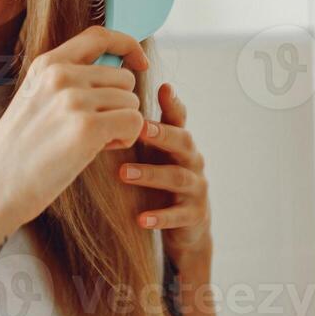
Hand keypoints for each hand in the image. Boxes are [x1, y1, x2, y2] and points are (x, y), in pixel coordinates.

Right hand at [0, 26, 148, 235]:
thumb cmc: (17, 152)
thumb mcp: (35, 100)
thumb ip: (68, 82)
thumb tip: (117, 71)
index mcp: (47, 64)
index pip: (99, 36)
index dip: (127, 45)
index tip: (139, 63)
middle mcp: (60, 75)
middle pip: (124, 78)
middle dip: (120, 105)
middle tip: (95, 129)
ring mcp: (73, 100)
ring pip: (131, 102)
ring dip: (121, 126)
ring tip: (89, 142)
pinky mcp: (87, 128)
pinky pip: (134, 122)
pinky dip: (125, 139)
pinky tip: (99, 150)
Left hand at [116, 82, 211, 259]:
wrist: (188, 226)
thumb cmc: (164, 179)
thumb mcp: (157, 151)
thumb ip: (144, 127)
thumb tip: (118, 97)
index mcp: (181, 143)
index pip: (179, 119)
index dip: (173, 104)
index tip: (163, 88)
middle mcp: (193, 161)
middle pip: (183, 142)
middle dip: (163, 135)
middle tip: (138, 128)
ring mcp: (196, 188)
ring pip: (178, 177)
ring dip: (151, 174)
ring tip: (123, 173)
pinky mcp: (194, 215)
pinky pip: (177, 216)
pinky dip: (159, 217)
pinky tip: (141, 219)